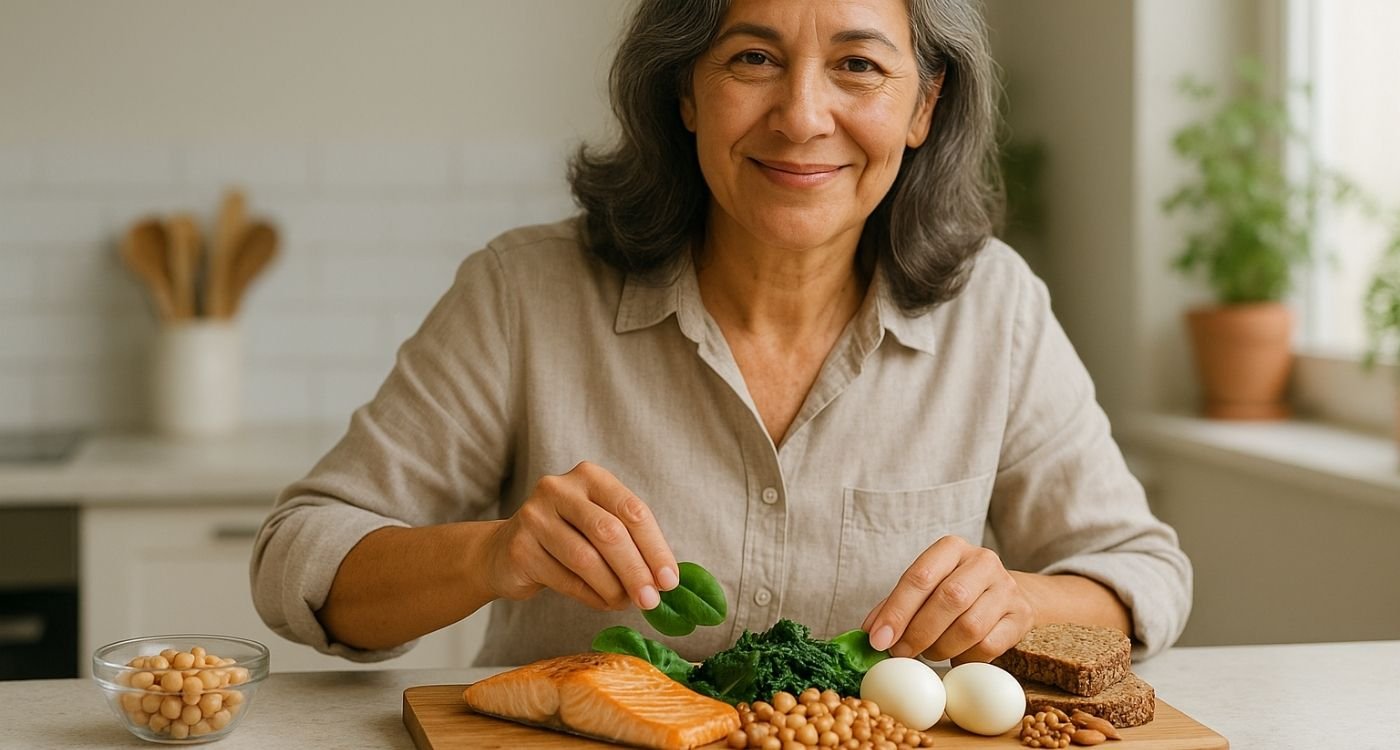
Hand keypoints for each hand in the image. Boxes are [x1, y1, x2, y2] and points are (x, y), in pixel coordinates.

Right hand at [485, 461, 679, 611]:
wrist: (504, 550)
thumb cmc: (567, 537)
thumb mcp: (599, 527)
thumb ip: (631, 543)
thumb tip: (666, 580)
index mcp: (590, 476)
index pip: (632, 510)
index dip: (655, 548)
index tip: (670, 581)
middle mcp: (559, 488)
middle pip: (609, 533)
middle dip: (636, 571)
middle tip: (651, 601)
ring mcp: (534, 516)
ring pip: (586, 559)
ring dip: (613, 588)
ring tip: (625, 603)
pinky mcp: (519, 547)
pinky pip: (565, 579)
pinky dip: (591, 596)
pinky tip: (602, 602)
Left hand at [861, 535, 1033, 662]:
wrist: (1006, 596)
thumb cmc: (954, 591)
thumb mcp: (926, 588)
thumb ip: (896, 606)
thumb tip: (871, 632)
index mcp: (952, 548)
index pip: (920, 576)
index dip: (896, 611)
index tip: (879, 639)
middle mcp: (982, 561)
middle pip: (948, 599)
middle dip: (918, 632)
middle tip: (900, 653)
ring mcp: (1006, 588)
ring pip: (970, 626)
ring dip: (941, 648)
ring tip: (928, 653)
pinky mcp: (1020, 617)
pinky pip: (989, 646)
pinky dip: (965, 657)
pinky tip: (955, 656)